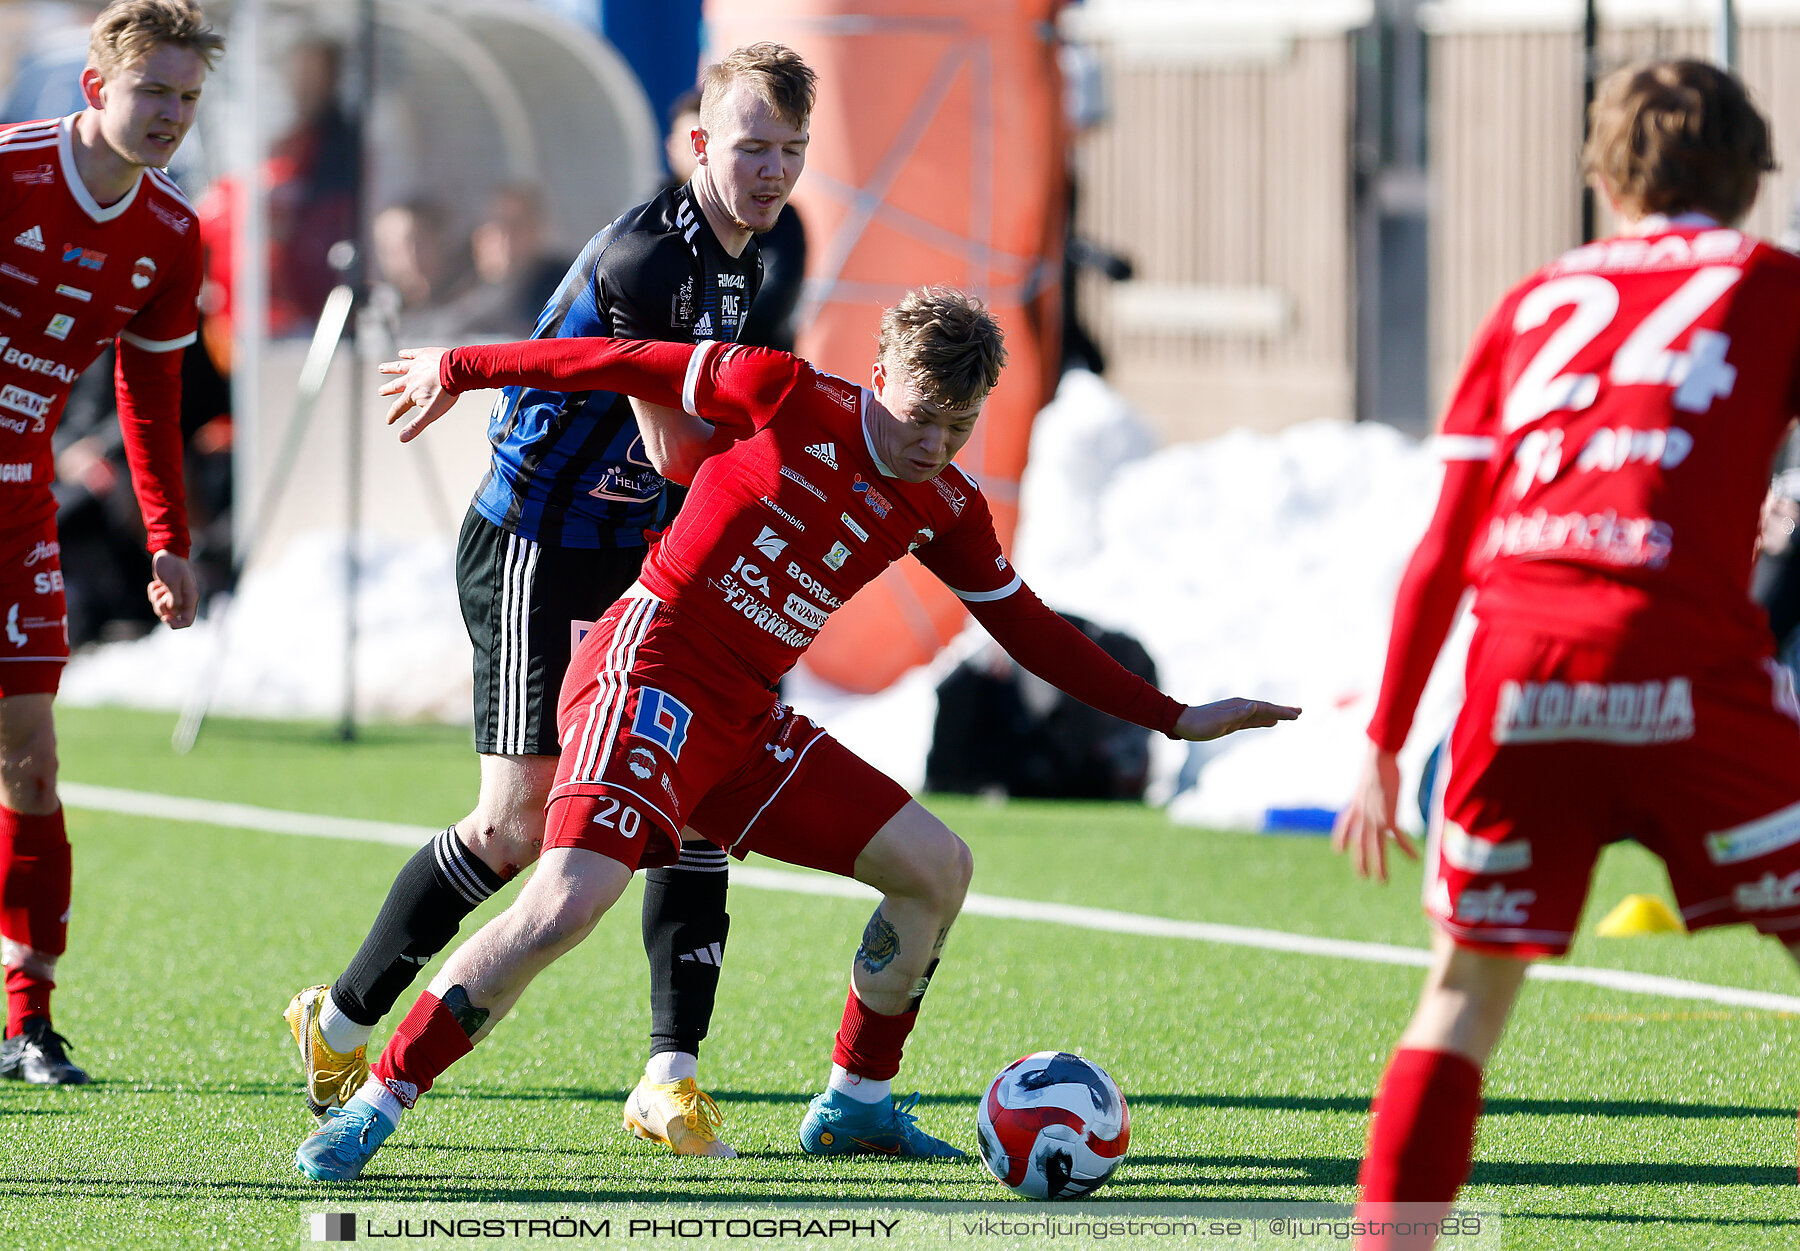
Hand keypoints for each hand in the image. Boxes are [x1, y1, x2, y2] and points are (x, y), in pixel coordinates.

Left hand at [147, 549, 197, 628]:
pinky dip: (153, 592)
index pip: (187, 620)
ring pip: (161, 609)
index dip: (175, 624)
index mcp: (190, 598)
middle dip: (161, 608)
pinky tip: (157, 582)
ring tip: (159, 585)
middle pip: (171, 616)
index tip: (164, 617)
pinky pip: (155, 600)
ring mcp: (174, 596)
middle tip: (160, 593)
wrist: (167, 552)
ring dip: (156, 598)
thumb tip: (172, 611)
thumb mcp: (173, 581)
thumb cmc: (172, 565)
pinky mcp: (165, 592)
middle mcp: (184, 600)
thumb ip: (174, 598)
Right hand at [378, 347, 454, 441]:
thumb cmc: (445, 394)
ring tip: (381, 368)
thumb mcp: (431, 413)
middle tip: (380, 391)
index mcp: (411, 394)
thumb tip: (401, 439)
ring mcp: (416, 366)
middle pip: (396, 385)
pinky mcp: (424, 355)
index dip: (393, 415)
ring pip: (399, 367)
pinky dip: (406, 354)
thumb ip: (416, 425)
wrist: (456, 372)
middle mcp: (410, 379)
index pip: (399, 407)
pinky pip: (412, 354)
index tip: (389, 421)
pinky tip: (401, 353)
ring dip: (390, 368)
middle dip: (388, 389)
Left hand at [1173, 698, 1300, 741]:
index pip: (1265, 707)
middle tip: (1300, 712)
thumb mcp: (1219, 720)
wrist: (1183, 724)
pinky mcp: (1233, 722)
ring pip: (1262, 714)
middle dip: (1284, 711)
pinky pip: (1254, 720)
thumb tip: (1255, 705)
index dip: (1282, 711)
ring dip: (1277, 714)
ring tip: (1291, 715)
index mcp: (1240, 705)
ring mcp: (1237, 714)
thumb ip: (1238, 714)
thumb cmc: (1200, 724)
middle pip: (1267, 708)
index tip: (1297, 714)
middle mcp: (1241, 707)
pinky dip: (1265, 720)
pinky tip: (1271, 722)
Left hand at [1331, 743, 1417, 882]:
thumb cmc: (1377, 761)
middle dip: (1360, 861)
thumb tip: (1374, 775)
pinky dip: (1406, 849)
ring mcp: (1374, 818)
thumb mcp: (1368, 776)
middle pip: (1359, 844)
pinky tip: (1414, 859)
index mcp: (1355, 804)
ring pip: (1375, 848)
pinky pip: (1398, 839)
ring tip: (1381, 881)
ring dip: (1379, 866)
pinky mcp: (1388, 818)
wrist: (1378, 759)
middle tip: (1363, 876)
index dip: (1341, 838)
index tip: (1338, 850)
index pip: (1344, 824)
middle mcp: (1362, 815)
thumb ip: (1369, 783)